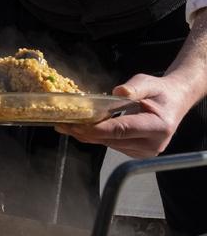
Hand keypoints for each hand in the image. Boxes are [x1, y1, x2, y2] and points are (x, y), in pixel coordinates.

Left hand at [56, 73, 192, 157]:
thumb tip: (119, 92)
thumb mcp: (148, 83)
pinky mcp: (137, 152)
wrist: (174, 102)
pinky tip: (83, 128)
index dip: (97, 129)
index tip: (76, 125)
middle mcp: (153, 144)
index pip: (121, 130)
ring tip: (67, 125)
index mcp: (158, 127)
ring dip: (88, 135)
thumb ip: (135, 87)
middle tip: (62, 124)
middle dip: (85, 132)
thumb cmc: (160, 91)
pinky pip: (112, 145)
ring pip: (109, 144)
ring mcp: (145, 151)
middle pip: (111, 139)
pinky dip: (97, 136)